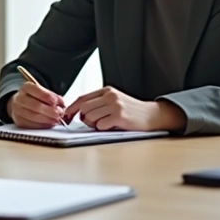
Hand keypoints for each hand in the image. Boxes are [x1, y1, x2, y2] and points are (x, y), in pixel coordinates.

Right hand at [7, 80, 66, 128]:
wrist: (21, 105)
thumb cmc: (35, 98)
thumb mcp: (43, 92)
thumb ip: (53, 97)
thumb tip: (61, 105)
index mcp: (26, 87)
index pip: (37, 90)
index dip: (48, 97)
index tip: (58, 102)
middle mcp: (19, 98)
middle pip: (35, 105)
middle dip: (50, 111)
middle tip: (60, 114)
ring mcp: (17, 111)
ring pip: (33, 116)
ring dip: (47, 119)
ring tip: (56, 120)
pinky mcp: (18, 122)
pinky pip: (31, 125)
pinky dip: (43, 125)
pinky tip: (49, 124)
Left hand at [63, 87, 185, 131]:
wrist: (152, 115)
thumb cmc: (131, 111)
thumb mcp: (114, 101)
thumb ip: (98, 103)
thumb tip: (78, 113)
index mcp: (106, 91)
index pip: (81, 98)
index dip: (71, 109)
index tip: (67, 117)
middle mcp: (110, 96)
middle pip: (83, 108)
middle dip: (83, 118)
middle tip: (92, 123)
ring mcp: (115, 105)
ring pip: (89, 117)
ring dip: (93, 124)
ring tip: (104, 124)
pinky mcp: (120, 116)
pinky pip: (100, 125)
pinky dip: (102, 128)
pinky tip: (111, 126)